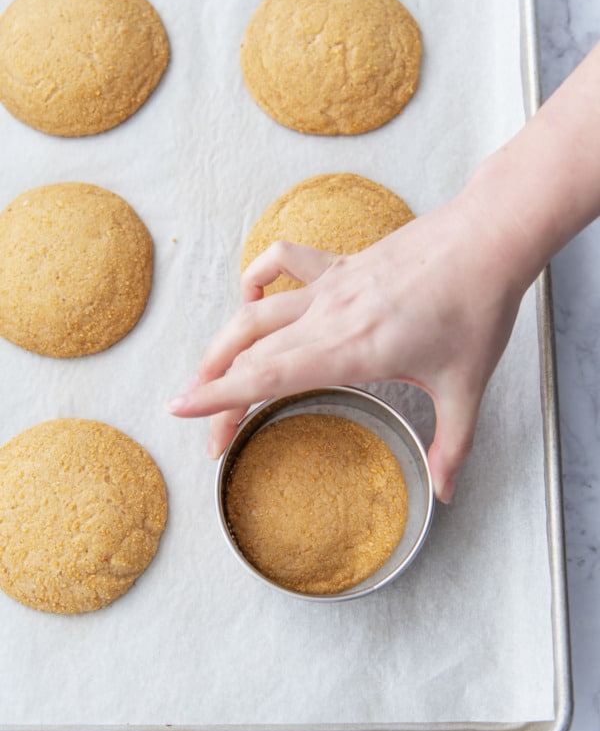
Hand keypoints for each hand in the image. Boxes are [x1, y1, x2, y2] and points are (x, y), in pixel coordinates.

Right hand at [167, 189, 526, 502]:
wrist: (486, 239)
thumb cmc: (477, 307)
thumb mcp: (466, 387)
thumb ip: (453, 445)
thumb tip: (444, 491)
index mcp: (352, 348)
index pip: (268, 375)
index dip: (219, 395)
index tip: (180, 409)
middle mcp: (329, 316)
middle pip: (254, 356)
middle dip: (220, 397)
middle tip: (211, 438)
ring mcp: (330, 286)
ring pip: (255, 312)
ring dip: (222, 344)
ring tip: (203, 374)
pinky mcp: (339, 265)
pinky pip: (281, 262)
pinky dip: (256, 278)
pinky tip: (251, 296)